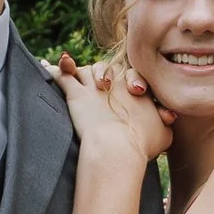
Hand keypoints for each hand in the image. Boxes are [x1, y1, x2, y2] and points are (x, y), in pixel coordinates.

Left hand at [55, 51, 171, 167]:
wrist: (118, 148)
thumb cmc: (143, 144)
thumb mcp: (164, 134)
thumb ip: (164, 122)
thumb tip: (167, 119)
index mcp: (138, 86)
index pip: (132, 74)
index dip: (132, 80)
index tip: (135, 91)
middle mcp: (116, 81)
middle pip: (109, 68)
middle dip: (107, 74)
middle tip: (105, 86)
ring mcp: (95, 86)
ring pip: (88, 70)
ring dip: (83, 72)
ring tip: (75, 73)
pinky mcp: (76, 95)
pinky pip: (63, 76)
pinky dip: (56, 70)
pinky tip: (47, 65)